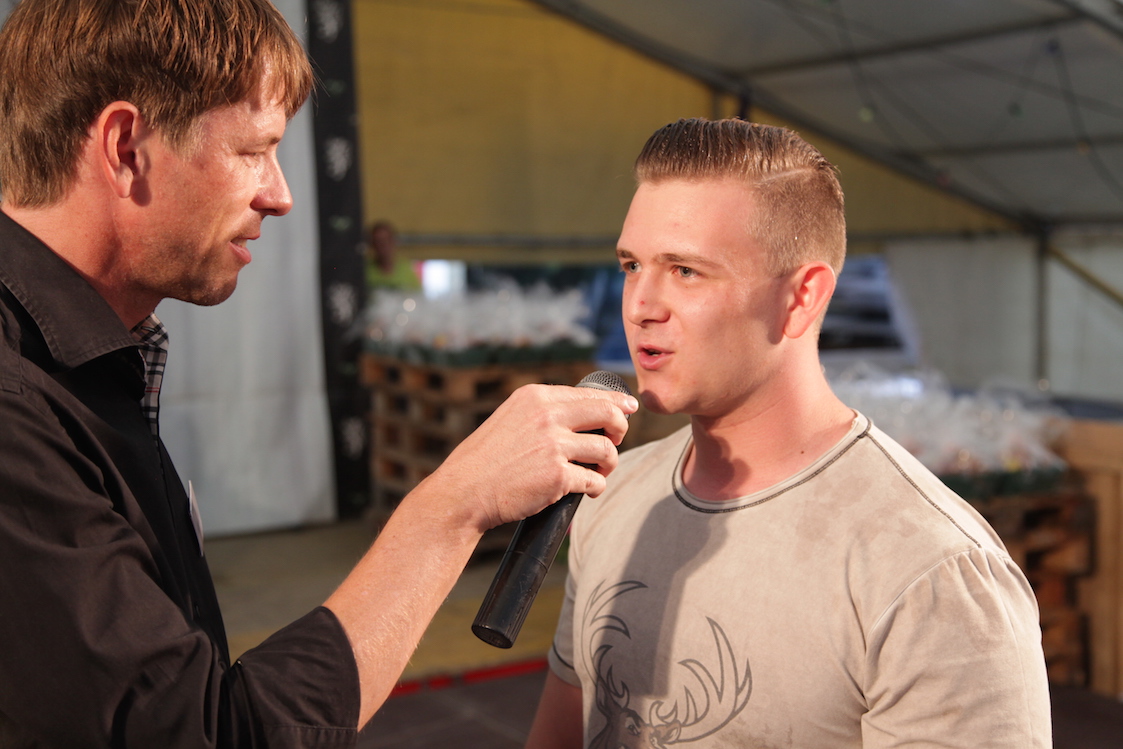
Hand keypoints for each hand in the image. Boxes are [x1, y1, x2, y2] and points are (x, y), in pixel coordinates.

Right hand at [420, 383, 637, 530]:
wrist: (464, 491)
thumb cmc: (487, 459)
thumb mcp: (511, 418)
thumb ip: (543, 412)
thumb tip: (585, 413)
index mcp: (536, 397)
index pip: (589, 394)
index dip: (615, 403)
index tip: (628, 409)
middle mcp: (547, 416)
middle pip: (607, 414)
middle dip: (620, 428)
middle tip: (616, 441)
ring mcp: (553, 445)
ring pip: (606, 450)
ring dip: (609, 463)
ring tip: (601, 471)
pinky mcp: (557, 476)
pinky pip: (594, 480)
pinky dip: (596, 486)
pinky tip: (590, 489)